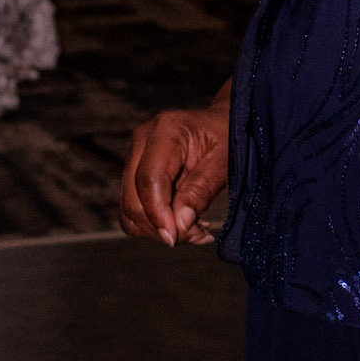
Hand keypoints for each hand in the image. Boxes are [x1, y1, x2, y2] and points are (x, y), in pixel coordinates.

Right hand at [119, 87, 229, 246]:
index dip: (159, 213)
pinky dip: (156, 225)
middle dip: (162, 226)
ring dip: (159, 229)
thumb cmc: (229, 135)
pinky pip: (135, 210)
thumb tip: (179, 224)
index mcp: (165, 131)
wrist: (223, 122)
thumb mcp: (226, 160)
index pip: (149, 179)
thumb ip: (202, 189)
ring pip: (130, 209)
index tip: (176, 238)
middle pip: (133, 199)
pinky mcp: (135, 173)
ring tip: (195, 230)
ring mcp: (135, 157)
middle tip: (198, 235)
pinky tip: (183, 223)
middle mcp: (142, 142)